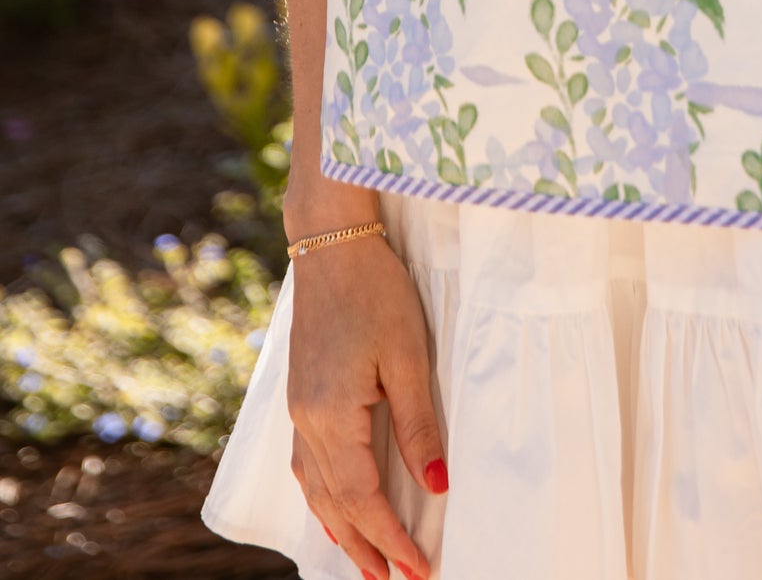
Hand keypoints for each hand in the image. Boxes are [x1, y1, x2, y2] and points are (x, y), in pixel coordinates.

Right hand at [286, 229, 447, 579]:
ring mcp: (298, 408)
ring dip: (342, 529)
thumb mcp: (409, 355)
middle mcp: (306, 420)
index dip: (390, 538)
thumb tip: (437, 486)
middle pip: (335, 504)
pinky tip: (334, 508)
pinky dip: (323, 496)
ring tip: (368, 562)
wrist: (331, 241)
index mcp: (331, 415)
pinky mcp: (300, 394)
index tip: (418, 570)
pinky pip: (306, 464)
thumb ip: (419, 424)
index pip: (362, 499)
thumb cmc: (376, 290)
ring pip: (316, 489)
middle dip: (366, 548)